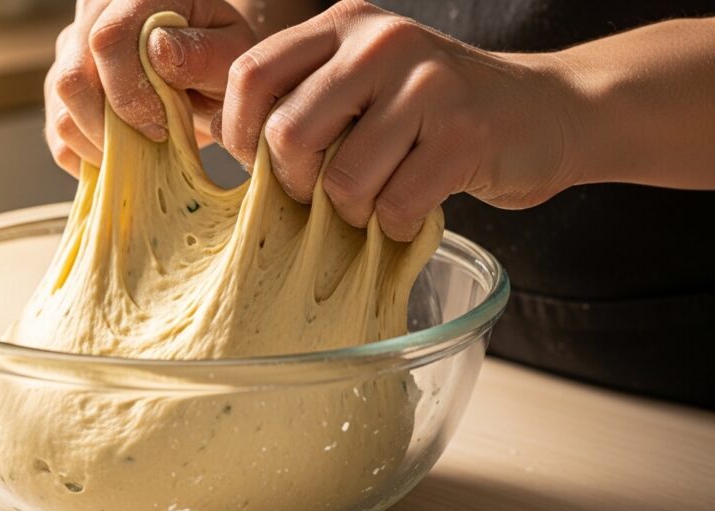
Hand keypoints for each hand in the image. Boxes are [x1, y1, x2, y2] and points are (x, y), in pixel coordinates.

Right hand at [45, 0, 255, 175]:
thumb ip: (204, 53)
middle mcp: (94, 16)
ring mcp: (71, 52)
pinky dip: (88, 158)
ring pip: (60, 110)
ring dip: (101, 145)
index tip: (163, 126)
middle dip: (112, 127)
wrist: (207, 75)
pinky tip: (123, 155)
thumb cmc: (222, 63)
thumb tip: (158, 50)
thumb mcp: (232, 56)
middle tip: (153, 140)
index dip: (131, 94)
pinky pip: (58, 137)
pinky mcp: (62, 90)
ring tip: (142, 148)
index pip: (108, 41)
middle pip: (72, 79)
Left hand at [215, 0, 581, 240]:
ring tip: (375, 202)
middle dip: (295, 185)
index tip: (260, 166)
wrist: (543, 112)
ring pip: (342, 180)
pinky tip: (411, 210)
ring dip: (352, 213)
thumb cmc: (433, 111)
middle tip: (320, 197)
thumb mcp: (363, 81)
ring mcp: (427, 84)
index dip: (238, 134)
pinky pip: (394, 205)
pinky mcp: (465, 133)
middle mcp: (380, 42)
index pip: (250, 74)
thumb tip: (229, 149)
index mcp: (343, 24)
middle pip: (287, 134)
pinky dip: (394, 226)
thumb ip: (305, 100)